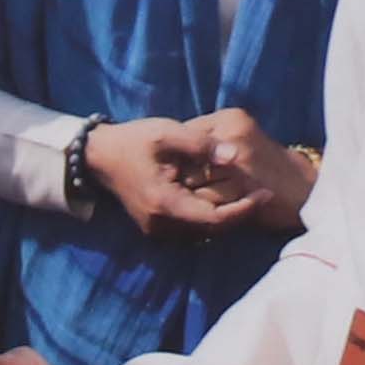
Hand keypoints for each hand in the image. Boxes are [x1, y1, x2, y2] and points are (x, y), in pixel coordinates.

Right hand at [99, 105, 312, 237]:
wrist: (98, 155)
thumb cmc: (133, 140)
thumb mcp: (167, 133)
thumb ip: (201, 144)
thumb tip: (235, 154)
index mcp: (164, 204)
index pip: (214, 217)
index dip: (244, 208)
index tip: (266, 193)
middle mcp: (161, 224)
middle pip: (212, 229)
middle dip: (241, 213)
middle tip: (264, 193)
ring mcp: (157, 229)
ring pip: (204, 231)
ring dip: (227, 216)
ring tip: (250, 195)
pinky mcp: (157, 226)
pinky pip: (192, 227)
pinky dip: (211, 216)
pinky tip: (225, 198)